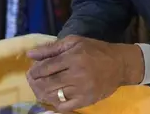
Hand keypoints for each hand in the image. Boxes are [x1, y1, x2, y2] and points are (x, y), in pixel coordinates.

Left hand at [26, 35, 143, 111]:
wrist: (119, 65)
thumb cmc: (95, 50)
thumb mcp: (75, 42)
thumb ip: (52, 48)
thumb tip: (30, 55)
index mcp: (73, 58)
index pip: (45, 67)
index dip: (34, 70)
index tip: (32, 71)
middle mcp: (76, 75)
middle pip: (46, 84)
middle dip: (35, 82)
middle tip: (33, 80)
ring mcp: (81, 90)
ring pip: (52, 96)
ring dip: (41, 93)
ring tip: (40, 87)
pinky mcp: (86, 101)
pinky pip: (64, 107)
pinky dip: (54, 103)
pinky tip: (53, 96)